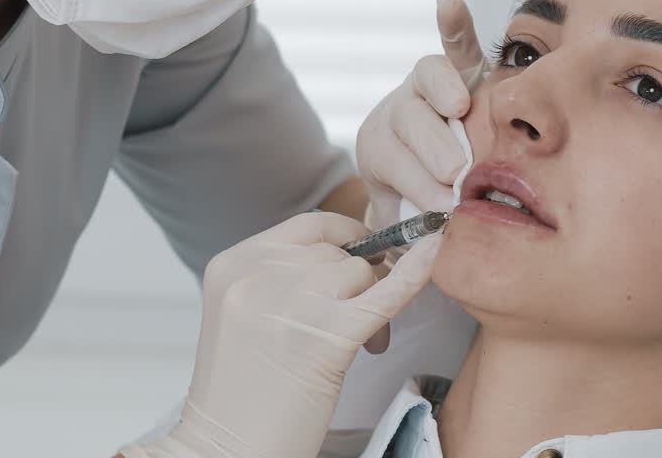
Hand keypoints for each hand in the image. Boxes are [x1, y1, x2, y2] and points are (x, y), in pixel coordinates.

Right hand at [119, 211, 441, 457]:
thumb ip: (283, 277)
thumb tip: (354, 252)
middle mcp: (257, 275)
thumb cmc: (243, 395)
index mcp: (232, 264)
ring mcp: (291, 301)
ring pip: (361, 273)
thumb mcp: (245, 315)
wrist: (230, 450)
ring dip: (373, 302)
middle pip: (337, 251)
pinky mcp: (327, 335)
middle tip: (363, 320)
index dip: (345, 234)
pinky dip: (414, 275)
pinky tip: (432, 255)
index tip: (364, 251)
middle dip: (361, 279)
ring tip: (365, 343)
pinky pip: (386, 293)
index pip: (307, 226)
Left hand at [357, 0, 486, 225]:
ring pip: (432, 82)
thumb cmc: (427, 209)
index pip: (391, 157)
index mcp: (380, 150)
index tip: (440, 207)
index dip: (413, 179)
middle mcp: (400, 112)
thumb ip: (420, 232)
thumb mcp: (414, 227)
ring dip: (444, 93)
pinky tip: (447, 3)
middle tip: (454, 172)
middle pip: (409, 119)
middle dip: (432, 146)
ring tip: (459, 111)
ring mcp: (429, 88)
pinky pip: (458, 46)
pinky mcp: (463, 70)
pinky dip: (454, 25)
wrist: (437, 182)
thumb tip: (435, 250)